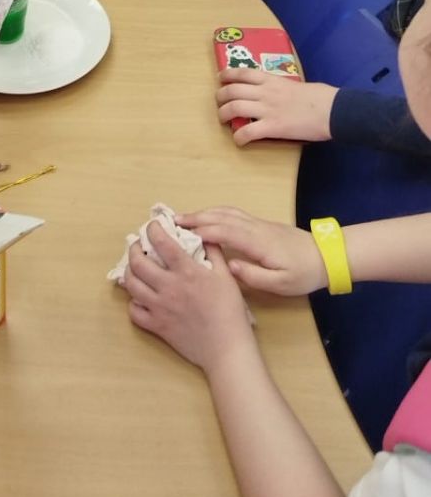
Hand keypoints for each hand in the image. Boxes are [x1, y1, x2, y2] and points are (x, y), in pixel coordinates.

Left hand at [122, 222, 253, 375]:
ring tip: (135, 268)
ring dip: (129, 273)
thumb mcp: (226, 276)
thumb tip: (203, 235)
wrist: (227, 349)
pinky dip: (134, 302)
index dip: (153, 229)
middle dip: (134, 249)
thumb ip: (213, 252)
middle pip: (138, 262)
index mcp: (186, 272)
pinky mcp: (157, 326)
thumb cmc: (230, 312)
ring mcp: (160, 307)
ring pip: (131, 285)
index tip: (153, 225)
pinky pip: (134, 312)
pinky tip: (141, 297)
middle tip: (138, 246)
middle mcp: (169, 287)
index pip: (162, 242)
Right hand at [174, 208, 326, 296]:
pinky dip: (214, 212)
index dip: (200, 231)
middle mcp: (253, 228)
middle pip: (220, 217)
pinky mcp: (259, 224)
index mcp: (257, 242)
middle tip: (171, 223)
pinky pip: (231, 213)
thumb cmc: (303, 273)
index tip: (179, 234)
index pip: (223, 232)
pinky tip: (206, 217)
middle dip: (194, 218)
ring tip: (182, 219)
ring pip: (224, 212)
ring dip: (202, 213)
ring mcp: (256, 223)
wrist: (326, 256)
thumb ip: (254, 276)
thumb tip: (229, 266)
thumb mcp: (282, 284)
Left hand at [216, 67, 336, 143]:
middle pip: (232, 90)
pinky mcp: (273, 127)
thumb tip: (276, 92)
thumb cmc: (320, 97)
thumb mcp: (296, 84)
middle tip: (220, 103)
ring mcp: (268, 109)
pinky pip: (248, 132)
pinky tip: (239, 140)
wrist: (332, 110)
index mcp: (272, 80)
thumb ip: (281, 87)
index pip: (243, 73)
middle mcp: (265, 92)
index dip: (228, 74)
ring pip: (234, 108)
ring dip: (223, 114)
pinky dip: (239, 137)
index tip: (221, 78)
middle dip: (220, 97)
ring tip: (224, 120)